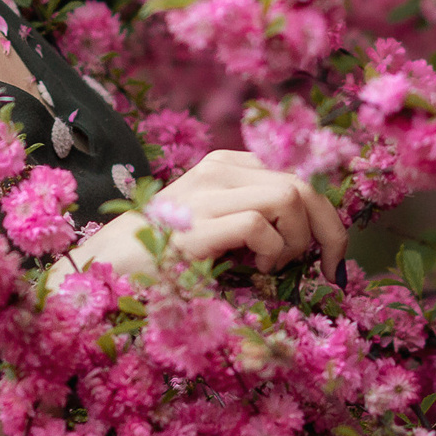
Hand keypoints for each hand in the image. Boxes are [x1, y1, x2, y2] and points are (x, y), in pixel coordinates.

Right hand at [56, 150, 346, 285]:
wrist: (102, 268)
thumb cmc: (162, 255)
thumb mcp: (216, 225)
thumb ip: (254, 218)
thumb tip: (313, 240)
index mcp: (225, 167)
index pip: (297, 177)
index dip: (327, 218)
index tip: (332, 258)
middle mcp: (217, 171)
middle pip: (302, 184)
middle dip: (327, 230)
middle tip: (321, 268)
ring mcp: (205, 194)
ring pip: (288, 196)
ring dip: (294, 242)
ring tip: (269, 265)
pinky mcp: (195, 224)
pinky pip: (257, 223)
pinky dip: (269, 250)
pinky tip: (253, 268)